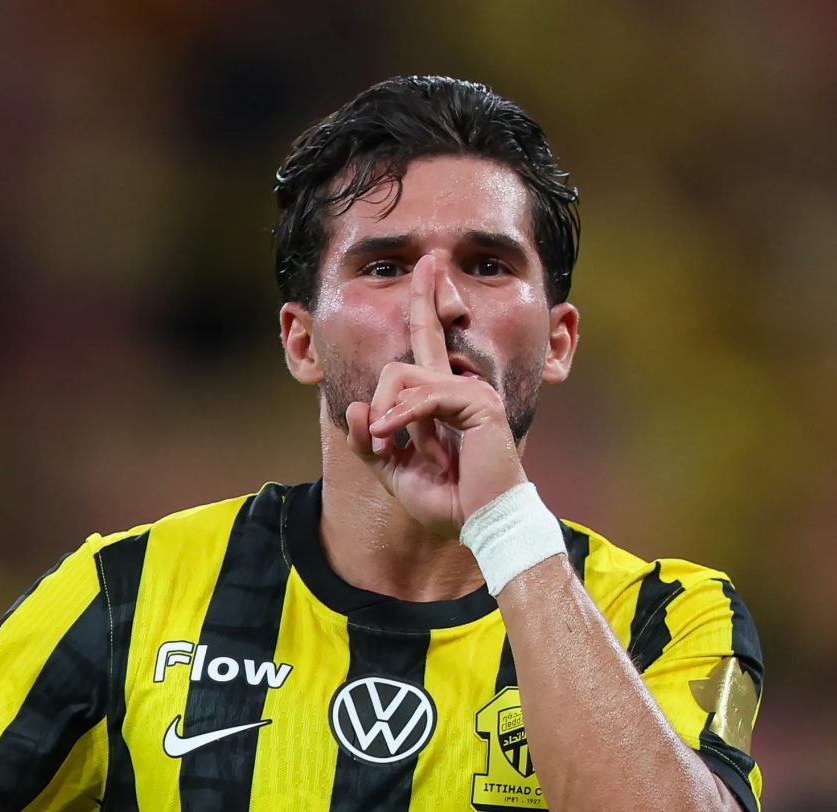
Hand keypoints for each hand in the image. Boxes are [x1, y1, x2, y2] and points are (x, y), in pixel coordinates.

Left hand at [342, 253, 529, 535]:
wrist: (481, 526)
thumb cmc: (447, 501)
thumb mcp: (393, 472)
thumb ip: (371, 441)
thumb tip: (355, 406)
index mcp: (442, 396)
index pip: (431, 338)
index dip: (427, 298)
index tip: (429, 261)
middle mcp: (460, 384)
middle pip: (416, 343)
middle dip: (388, 386)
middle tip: (385, 441)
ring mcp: (471, 390)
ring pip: (404, 374)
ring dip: (390, 417)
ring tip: (400, 451)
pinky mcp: (478, 404)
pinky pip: (423, 397)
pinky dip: (401, 419)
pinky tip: (394, 441)